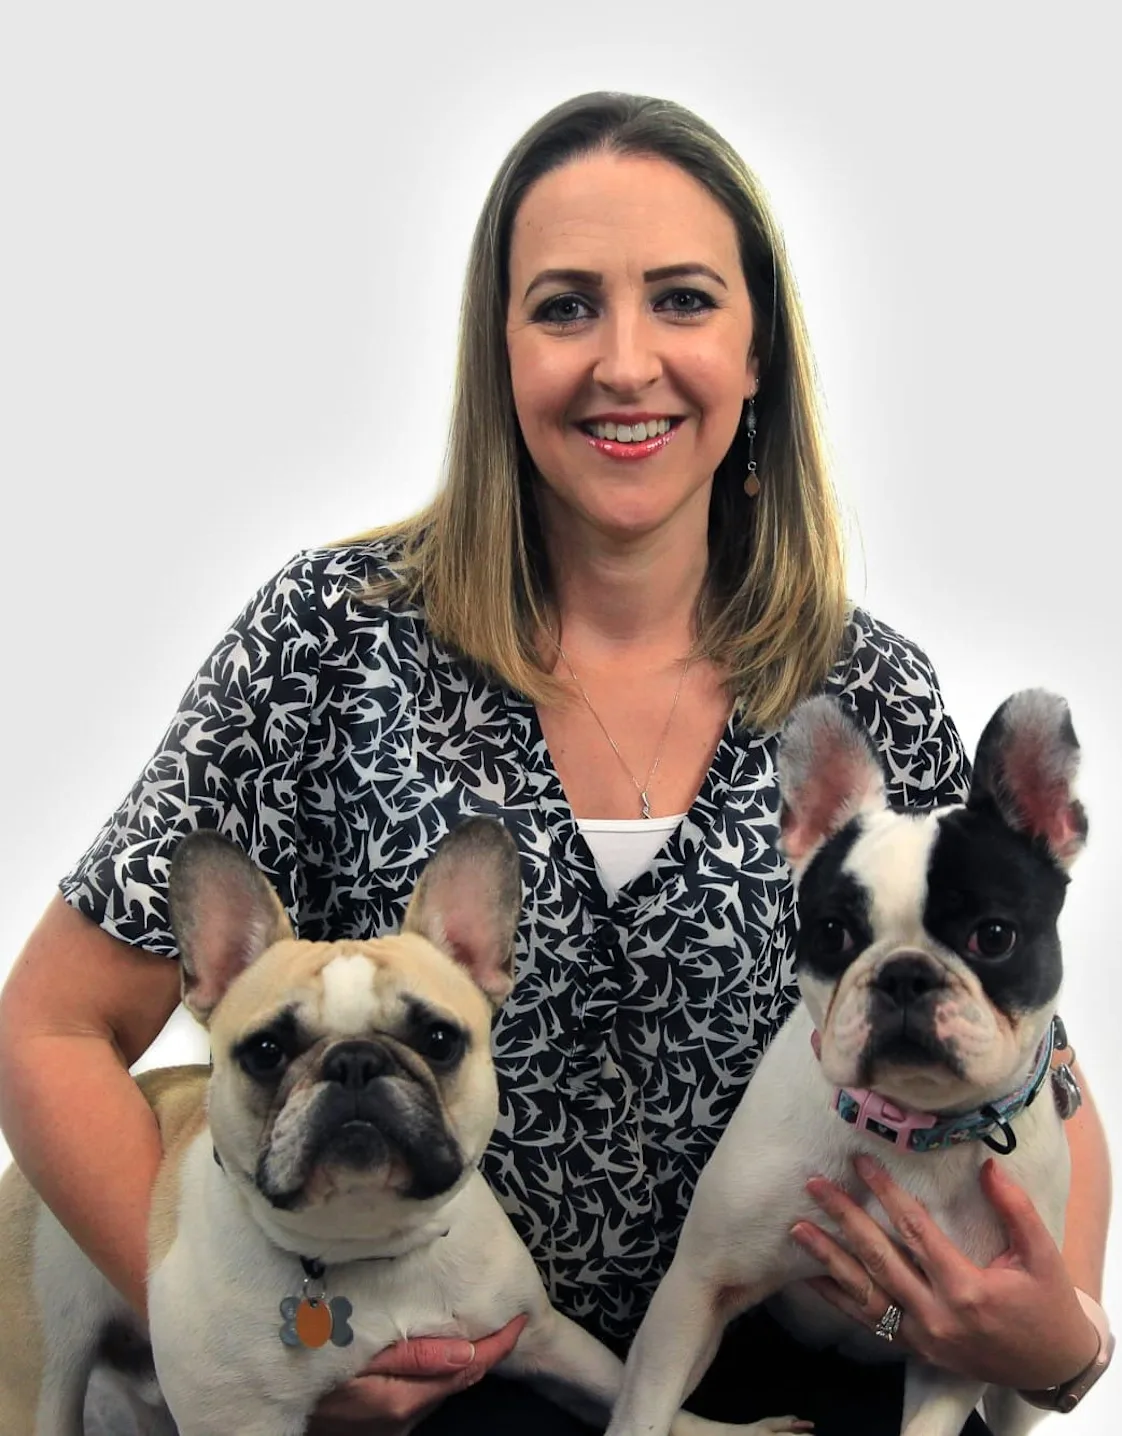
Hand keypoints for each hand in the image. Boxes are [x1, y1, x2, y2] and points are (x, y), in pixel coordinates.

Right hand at [307, 1314, 527, 1434]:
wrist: (278, 1398)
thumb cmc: (313, 1365)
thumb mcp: (362, 1354)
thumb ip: (415, 1354)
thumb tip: (467, 1349)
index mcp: (405, 1401)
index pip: (470, 1370)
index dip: (499, 1345)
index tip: (519, 1320)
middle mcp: (406, 1420)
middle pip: (456, 1378)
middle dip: (475, 1349)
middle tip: (491, 1314)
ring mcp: (395, 1428)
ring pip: (437, 1387)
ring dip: (447, 1361)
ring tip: (452, 1325)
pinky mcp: (385, 1427)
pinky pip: (416, 1396)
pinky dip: (425, 1374)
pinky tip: (415, 1352)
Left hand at [789, 1155, 1098, 1389]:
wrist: (1051, 1366)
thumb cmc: (1047, 1306)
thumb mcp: (1042, 1256)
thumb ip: (1014, 1209)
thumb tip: (988, 1166)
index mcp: (967, 1289)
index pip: (915, 1230)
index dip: (886, 1192)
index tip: (861, 1162)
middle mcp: (937, 1314)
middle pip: (879, 1258)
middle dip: (844, 1219)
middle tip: (815, 1186)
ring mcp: (923, 1335)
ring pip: (865, 1293)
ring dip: (829, 1259)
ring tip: (798, 1229)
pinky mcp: (916, 1347)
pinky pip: (869, 1322)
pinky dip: (839, 1299)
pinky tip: (813, 1278)